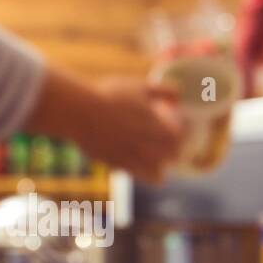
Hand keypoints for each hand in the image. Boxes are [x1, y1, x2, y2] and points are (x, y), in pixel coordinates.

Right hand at [28, 67, 183, 183]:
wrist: (80, 112)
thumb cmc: (110, 96)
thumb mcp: (139, 87)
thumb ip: (163, 91)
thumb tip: (178, 96)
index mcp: (155, 126)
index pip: (179, 139)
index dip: (182, 136)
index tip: (179, 132)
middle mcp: (147, 146)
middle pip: (170, 157)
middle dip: (173, 154)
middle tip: (172, 150)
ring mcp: (132, 157)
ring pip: (156, 173)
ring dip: (160, 168)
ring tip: (159, 166)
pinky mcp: (116, 164)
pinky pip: (137, 174)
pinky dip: (143, 173)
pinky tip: (140, 167)